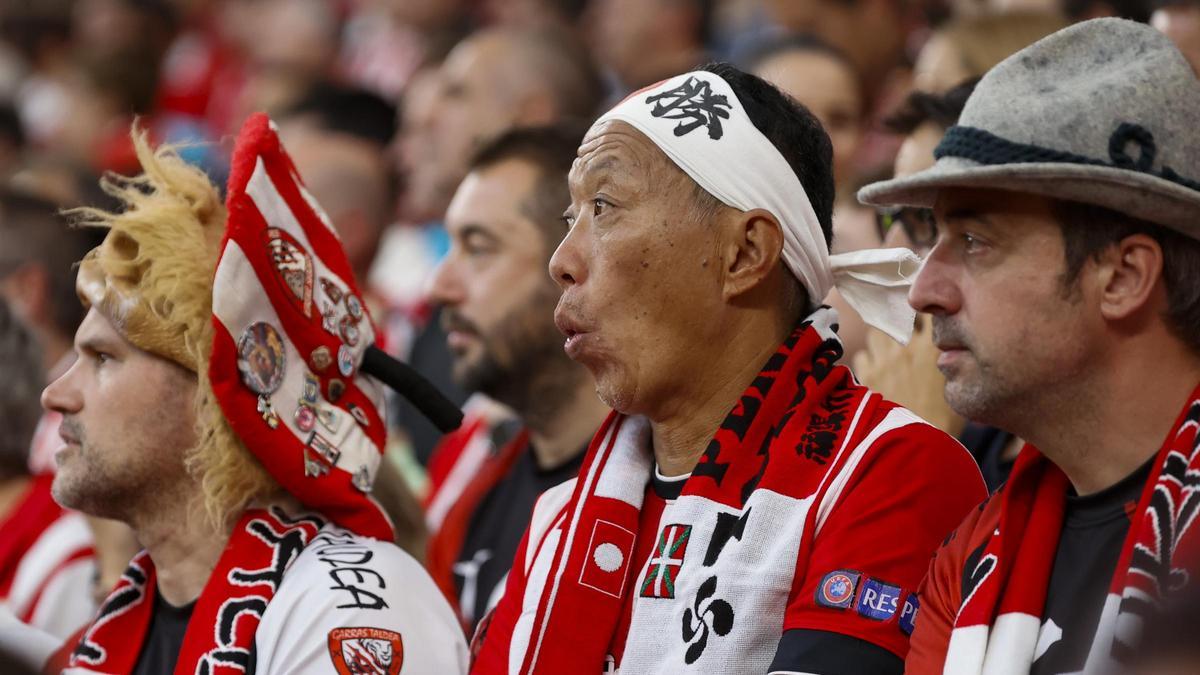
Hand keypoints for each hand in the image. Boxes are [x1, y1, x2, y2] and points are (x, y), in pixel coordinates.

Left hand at [851, 315, 964, 436]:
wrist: (917, 445)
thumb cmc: (943, 420)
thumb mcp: (957, 383)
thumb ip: (950, 359)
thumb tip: (947, 348)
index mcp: (932, 349)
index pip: (925, 314)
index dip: (924, 315)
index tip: (925, 318)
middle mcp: (906, 349)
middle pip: (896, 318)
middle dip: (898, 325)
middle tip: (903, 336)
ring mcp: (883, 361)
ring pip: (875, 334)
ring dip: (881, 342)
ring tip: (888, 355)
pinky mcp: (866, 375)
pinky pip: (861, 355)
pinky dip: (867, 361)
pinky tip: (875, 372)